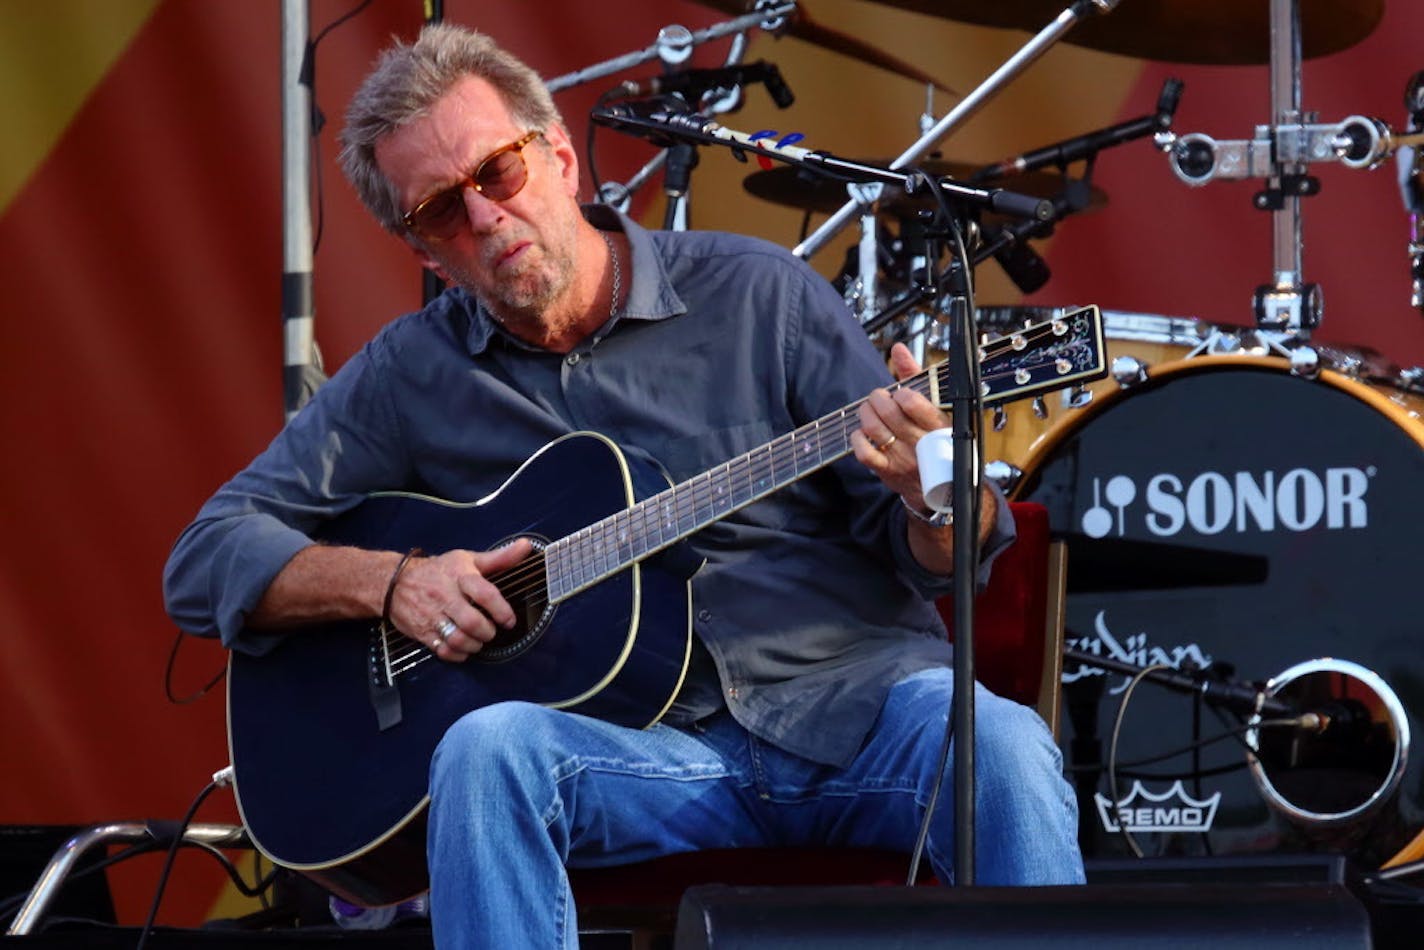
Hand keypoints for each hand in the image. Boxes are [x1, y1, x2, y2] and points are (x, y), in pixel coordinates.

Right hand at [389, 539, 532, 660]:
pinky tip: (464, 648)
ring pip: (458, 639)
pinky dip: (458, 654)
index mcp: (459, 576)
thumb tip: (527, 546)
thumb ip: (499, 558)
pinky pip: (443, 650)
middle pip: (472, 622)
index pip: (485, 594)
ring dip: (474, 645)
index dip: (501, 610)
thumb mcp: (467, 559)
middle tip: (491, 631)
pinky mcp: (421, 631)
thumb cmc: (438, 570)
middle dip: (487, 632)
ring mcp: (432, 615)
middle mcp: (445, 596)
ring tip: (479, 640)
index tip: (509, 620)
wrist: (394, 581)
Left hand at [852, 342, 948, 507]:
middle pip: (887, 412)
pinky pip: (863, 452)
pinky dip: (857, 438)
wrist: (943, 487)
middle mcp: (919, 442)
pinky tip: (863, 433)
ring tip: (870, 410)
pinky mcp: (887, 471)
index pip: (912, 403)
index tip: (901, 393)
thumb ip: (916, 377)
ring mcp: (902, 458)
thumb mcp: (938, 408)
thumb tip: (898, 349)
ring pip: (872, 428)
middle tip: (880, 398)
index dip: (900, 393)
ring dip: (866, 413)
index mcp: (938, 425)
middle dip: (878, 398)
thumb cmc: (939, 440)